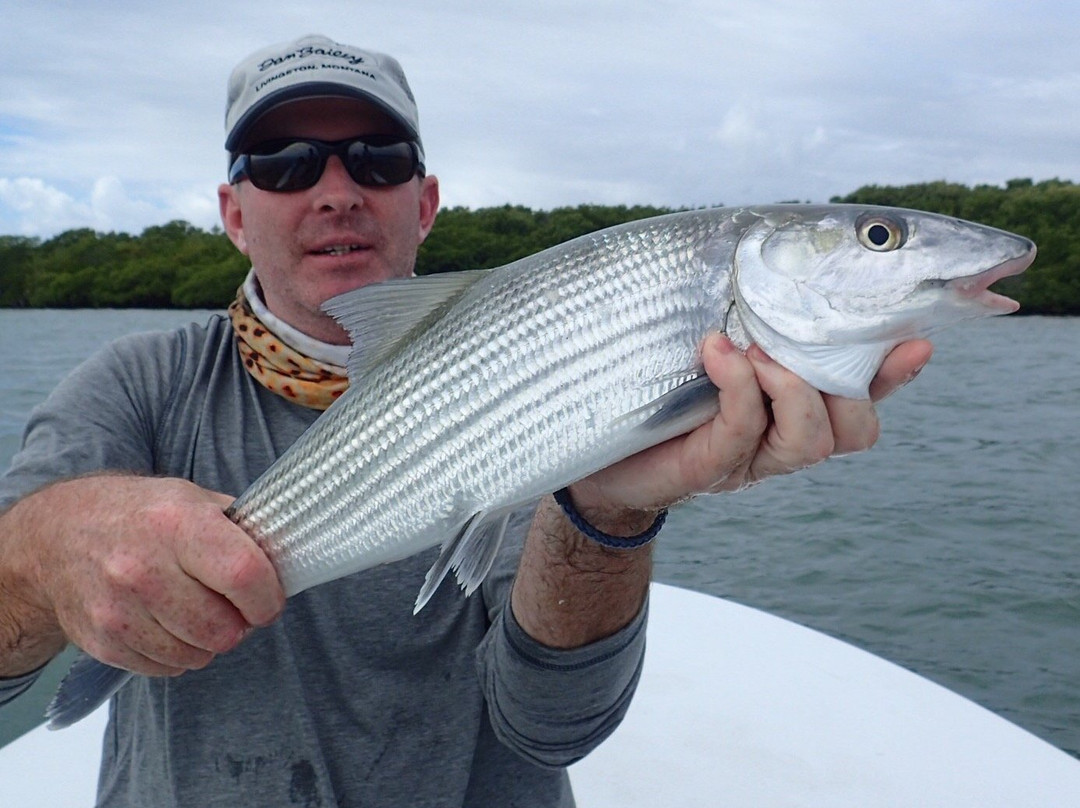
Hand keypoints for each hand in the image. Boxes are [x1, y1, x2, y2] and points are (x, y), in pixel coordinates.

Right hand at [10, 475, 283, 676]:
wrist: (58, 536)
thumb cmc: (139, 515)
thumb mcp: (192, 500)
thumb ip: (241, 529)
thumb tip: (287, 560)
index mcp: (177, 523)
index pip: (244, 575)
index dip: (268, 597)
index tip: (269, 599)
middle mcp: (142, 567)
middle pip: (223, 628)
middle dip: (240, 623)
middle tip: (233, 607)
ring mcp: (117, 609)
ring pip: (197, 655)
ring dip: (209, 640)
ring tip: (198, 610)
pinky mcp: (102, 642)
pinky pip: (166, 669)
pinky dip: (177, 654)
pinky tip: (167, 623)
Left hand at [569, 334, 932, 518]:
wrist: (597, 447)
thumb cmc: (655, 383)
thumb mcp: (710, 337)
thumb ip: (749, 312)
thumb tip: (779, 246)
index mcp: (794, 409)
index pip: (865, 398)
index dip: (896, 374)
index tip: (916, 340)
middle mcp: (781, 441)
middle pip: (856, 429)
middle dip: (845, 382)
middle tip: (791, 343)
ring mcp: (750, 461)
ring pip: (812, 440)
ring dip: (791, 385)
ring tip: (750, 350)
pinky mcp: (711, 467)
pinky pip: (747, 431)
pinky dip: (740, 386)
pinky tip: (716, 353)